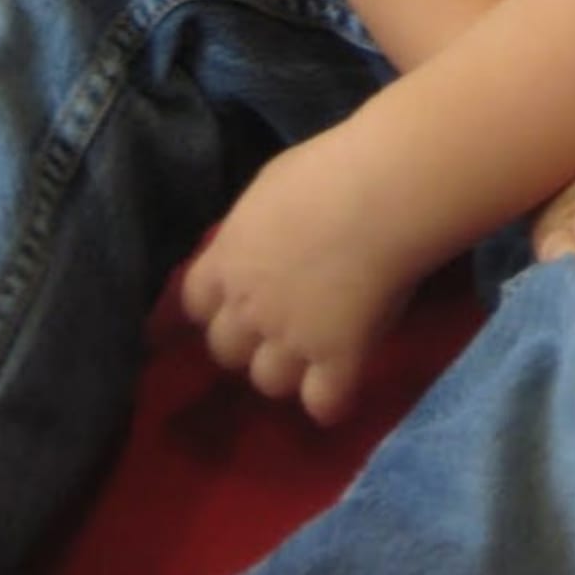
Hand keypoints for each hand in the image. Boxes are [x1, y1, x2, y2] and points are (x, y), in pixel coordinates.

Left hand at [183, 121, 414, 423]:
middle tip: (283, 322)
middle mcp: (248, 308)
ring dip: (289, 369)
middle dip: (249, 341)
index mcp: (227, 260)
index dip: (215, 304)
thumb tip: (263, 237)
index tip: (236, 298)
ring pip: (269, 381)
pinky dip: (332, 398)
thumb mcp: (270, 188)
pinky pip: (323, 403)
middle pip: (225, 350)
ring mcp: (290, 339)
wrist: (381, 192)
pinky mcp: (337, 359)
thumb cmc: (328, 170)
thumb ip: (255, 227)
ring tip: (317, 350)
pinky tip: (347, 378)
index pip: (194, 304)